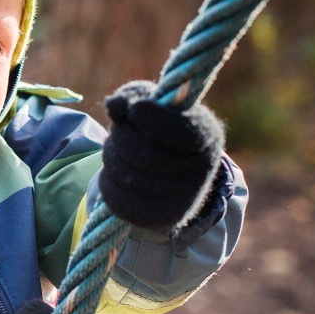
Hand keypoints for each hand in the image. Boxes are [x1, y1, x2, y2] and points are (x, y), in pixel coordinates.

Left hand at [98, 80, 223, 228]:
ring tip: (118, 150)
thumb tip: (115, 106)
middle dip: (120, 137)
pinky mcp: (161, 218)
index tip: (134, 109)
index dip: (147, 117)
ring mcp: (183, 198)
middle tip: (119, 130)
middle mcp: (202, 169)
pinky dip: (107, 181)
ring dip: (110, 156)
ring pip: (126, 176)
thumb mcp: (153, 103)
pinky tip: (115, 173)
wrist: (175, 171)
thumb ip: (133, 95)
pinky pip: (118, 200)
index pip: (175, 128)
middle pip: (143, 154)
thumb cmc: (160, 126)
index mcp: (206, 135)